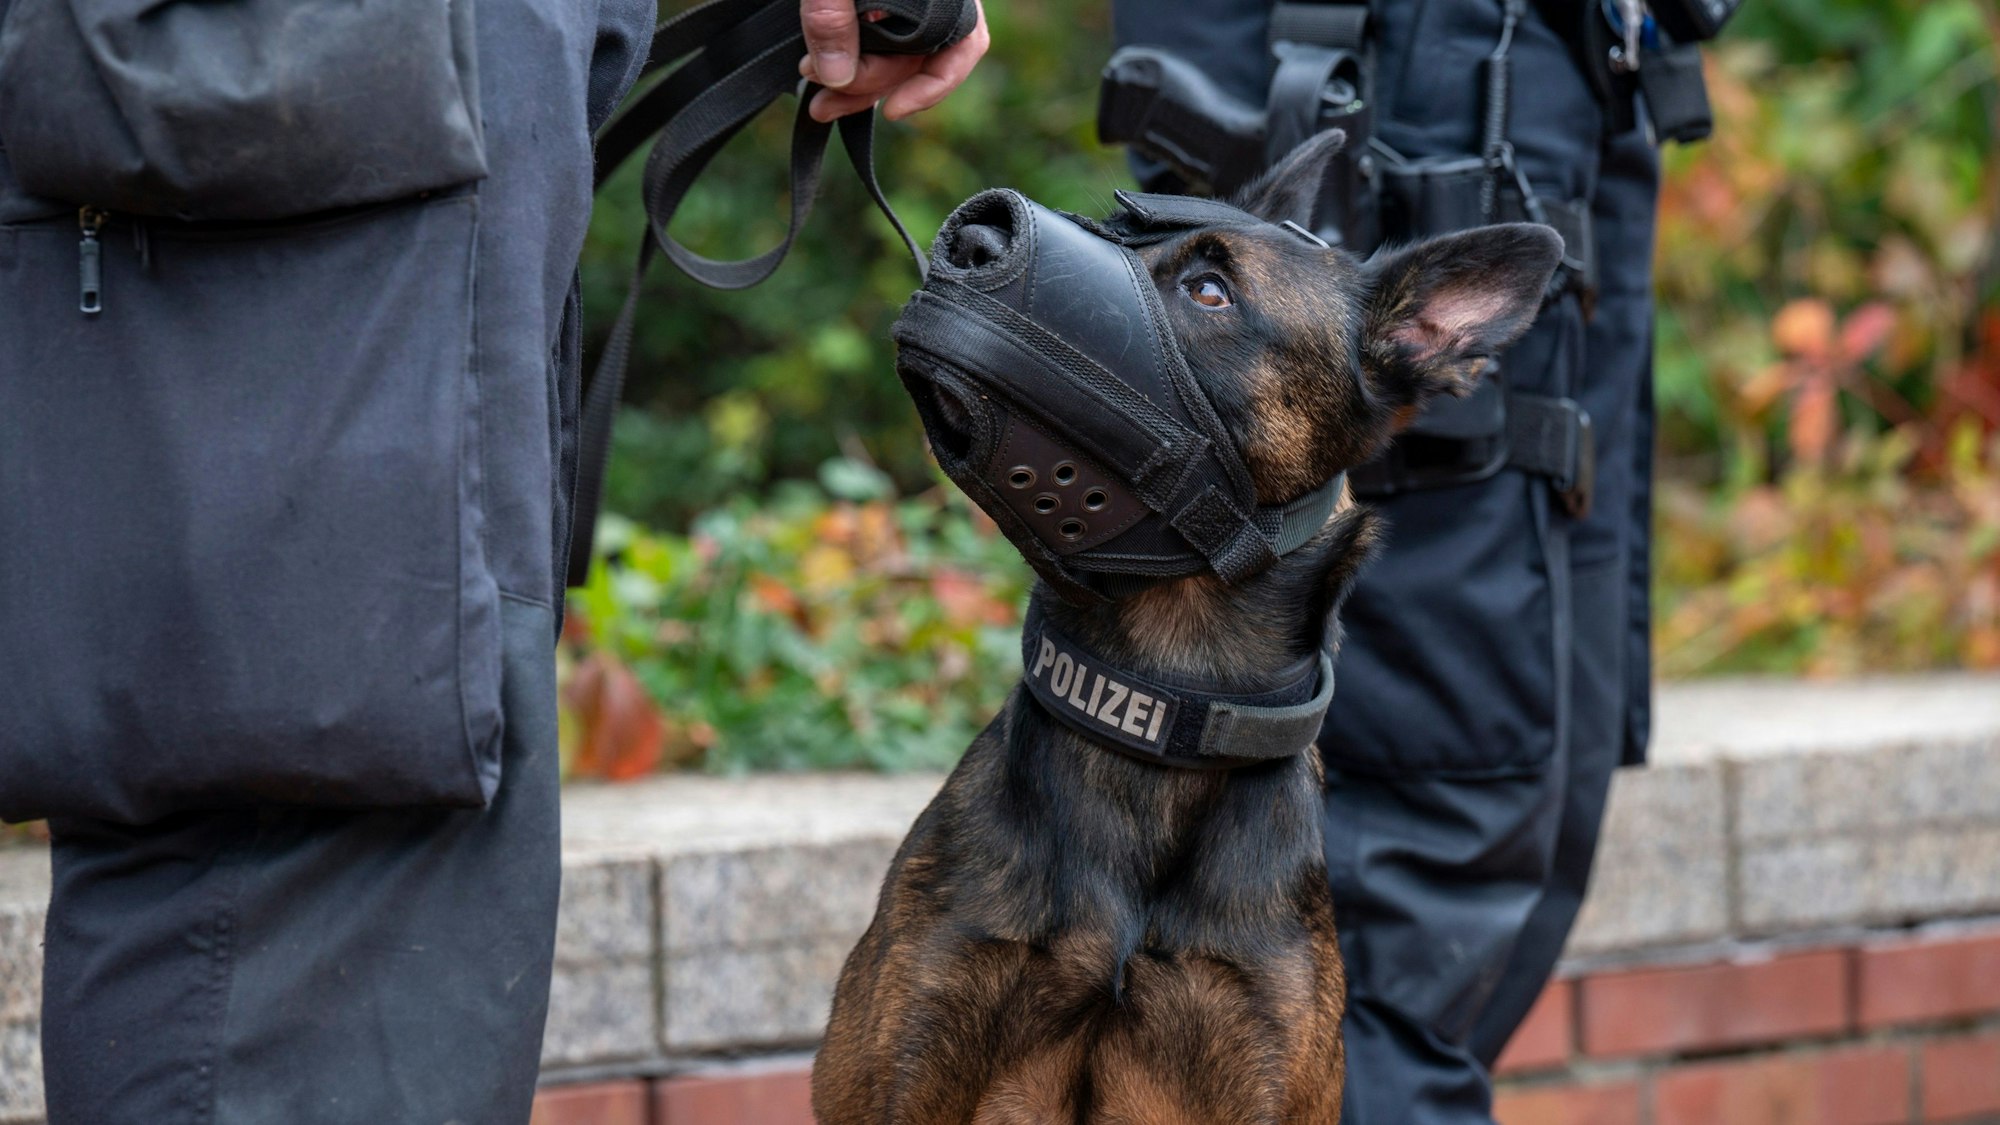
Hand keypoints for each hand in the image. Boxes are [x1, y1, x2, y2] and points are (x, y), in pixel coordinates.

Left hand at [799, 0, 990, 122]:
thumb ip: (831, 16)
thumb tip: (836, 77)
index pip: (965, 43)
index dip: (934, 86)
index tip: (893, 112)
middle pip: (915, 56)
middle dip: (867, 85)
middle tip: (822, 99)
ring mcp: (903, 1)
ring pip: (891, 52)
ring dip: (852, 80)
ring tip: (816, 98)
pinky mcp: (873, 4)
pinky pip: (871, 38)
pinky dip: (848, 60)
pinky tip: (820, 73)